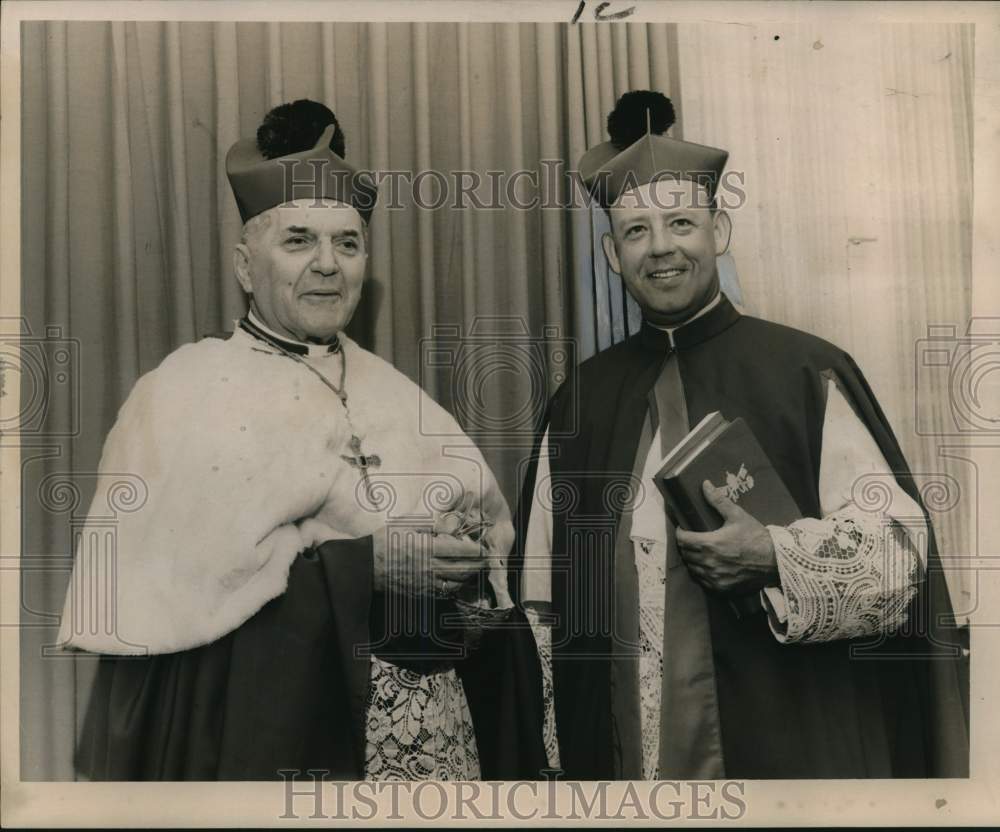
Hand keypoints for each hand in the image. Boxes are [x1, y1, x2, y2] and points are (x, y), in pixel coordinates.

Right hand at [371, 522, 484, 598]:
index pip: (462, 551)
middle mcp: (430, 568)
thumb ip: (432, 523)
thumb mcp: (407, 523)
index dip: (477, 550)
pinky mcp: (421, 593)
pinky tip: (455, 579)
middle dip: (478, 565)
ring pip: (457, 583)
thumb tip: (453, 524)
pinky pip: (444, 593)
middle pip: (464, 569)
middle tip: (485, 560)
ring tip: (473, 569)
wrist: (366, 566)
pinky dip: (454, 586)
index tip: (483, 547)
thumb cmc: (386, 540)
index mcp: (428, 548)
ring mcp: (426, 583)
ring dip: (468, 577)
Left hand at [674, 480, 778, 595]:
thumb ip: (718, 500)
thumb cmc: (756, 537)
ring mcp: (714, 577)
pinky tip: (709, 565)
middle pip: (685, 554)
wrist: (775, 561)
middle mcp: (708, 562)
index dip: (680, 532)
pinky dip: (702, 572)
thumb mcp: (737, 515)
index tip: (684, 528)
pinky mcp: (720, 588)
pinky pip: (702, 580)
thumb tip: (705, 484)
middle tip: (692, 538)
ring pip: (692, 568)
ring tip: (699, 551)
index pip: (682, 539)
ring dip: (692, 559)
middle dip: (685, 545)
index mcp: (709, 544)